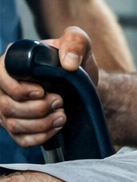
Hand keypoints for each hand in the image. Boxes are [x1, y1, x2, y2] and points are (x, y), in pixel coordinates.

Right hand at [0, 26, 97, 147]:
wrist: (83, 83)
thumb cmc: (74, 60)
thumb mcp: (78, 43)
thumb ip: (74, 42)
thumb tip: (68, 63)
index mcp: (11, 63)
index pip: (0, 80)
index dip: (20, 90)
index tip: (43, 91)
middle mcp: (3, 86)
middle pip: (6, 106)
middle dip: (37, 108)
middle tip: (60, 101)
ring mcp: (8, 108)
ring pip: (12, 125)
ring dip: (41, 124)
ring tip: (62, 115)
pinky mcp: (19, 125)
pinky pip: (20, 139)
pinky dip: (39, 137)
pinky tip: (56, 128)